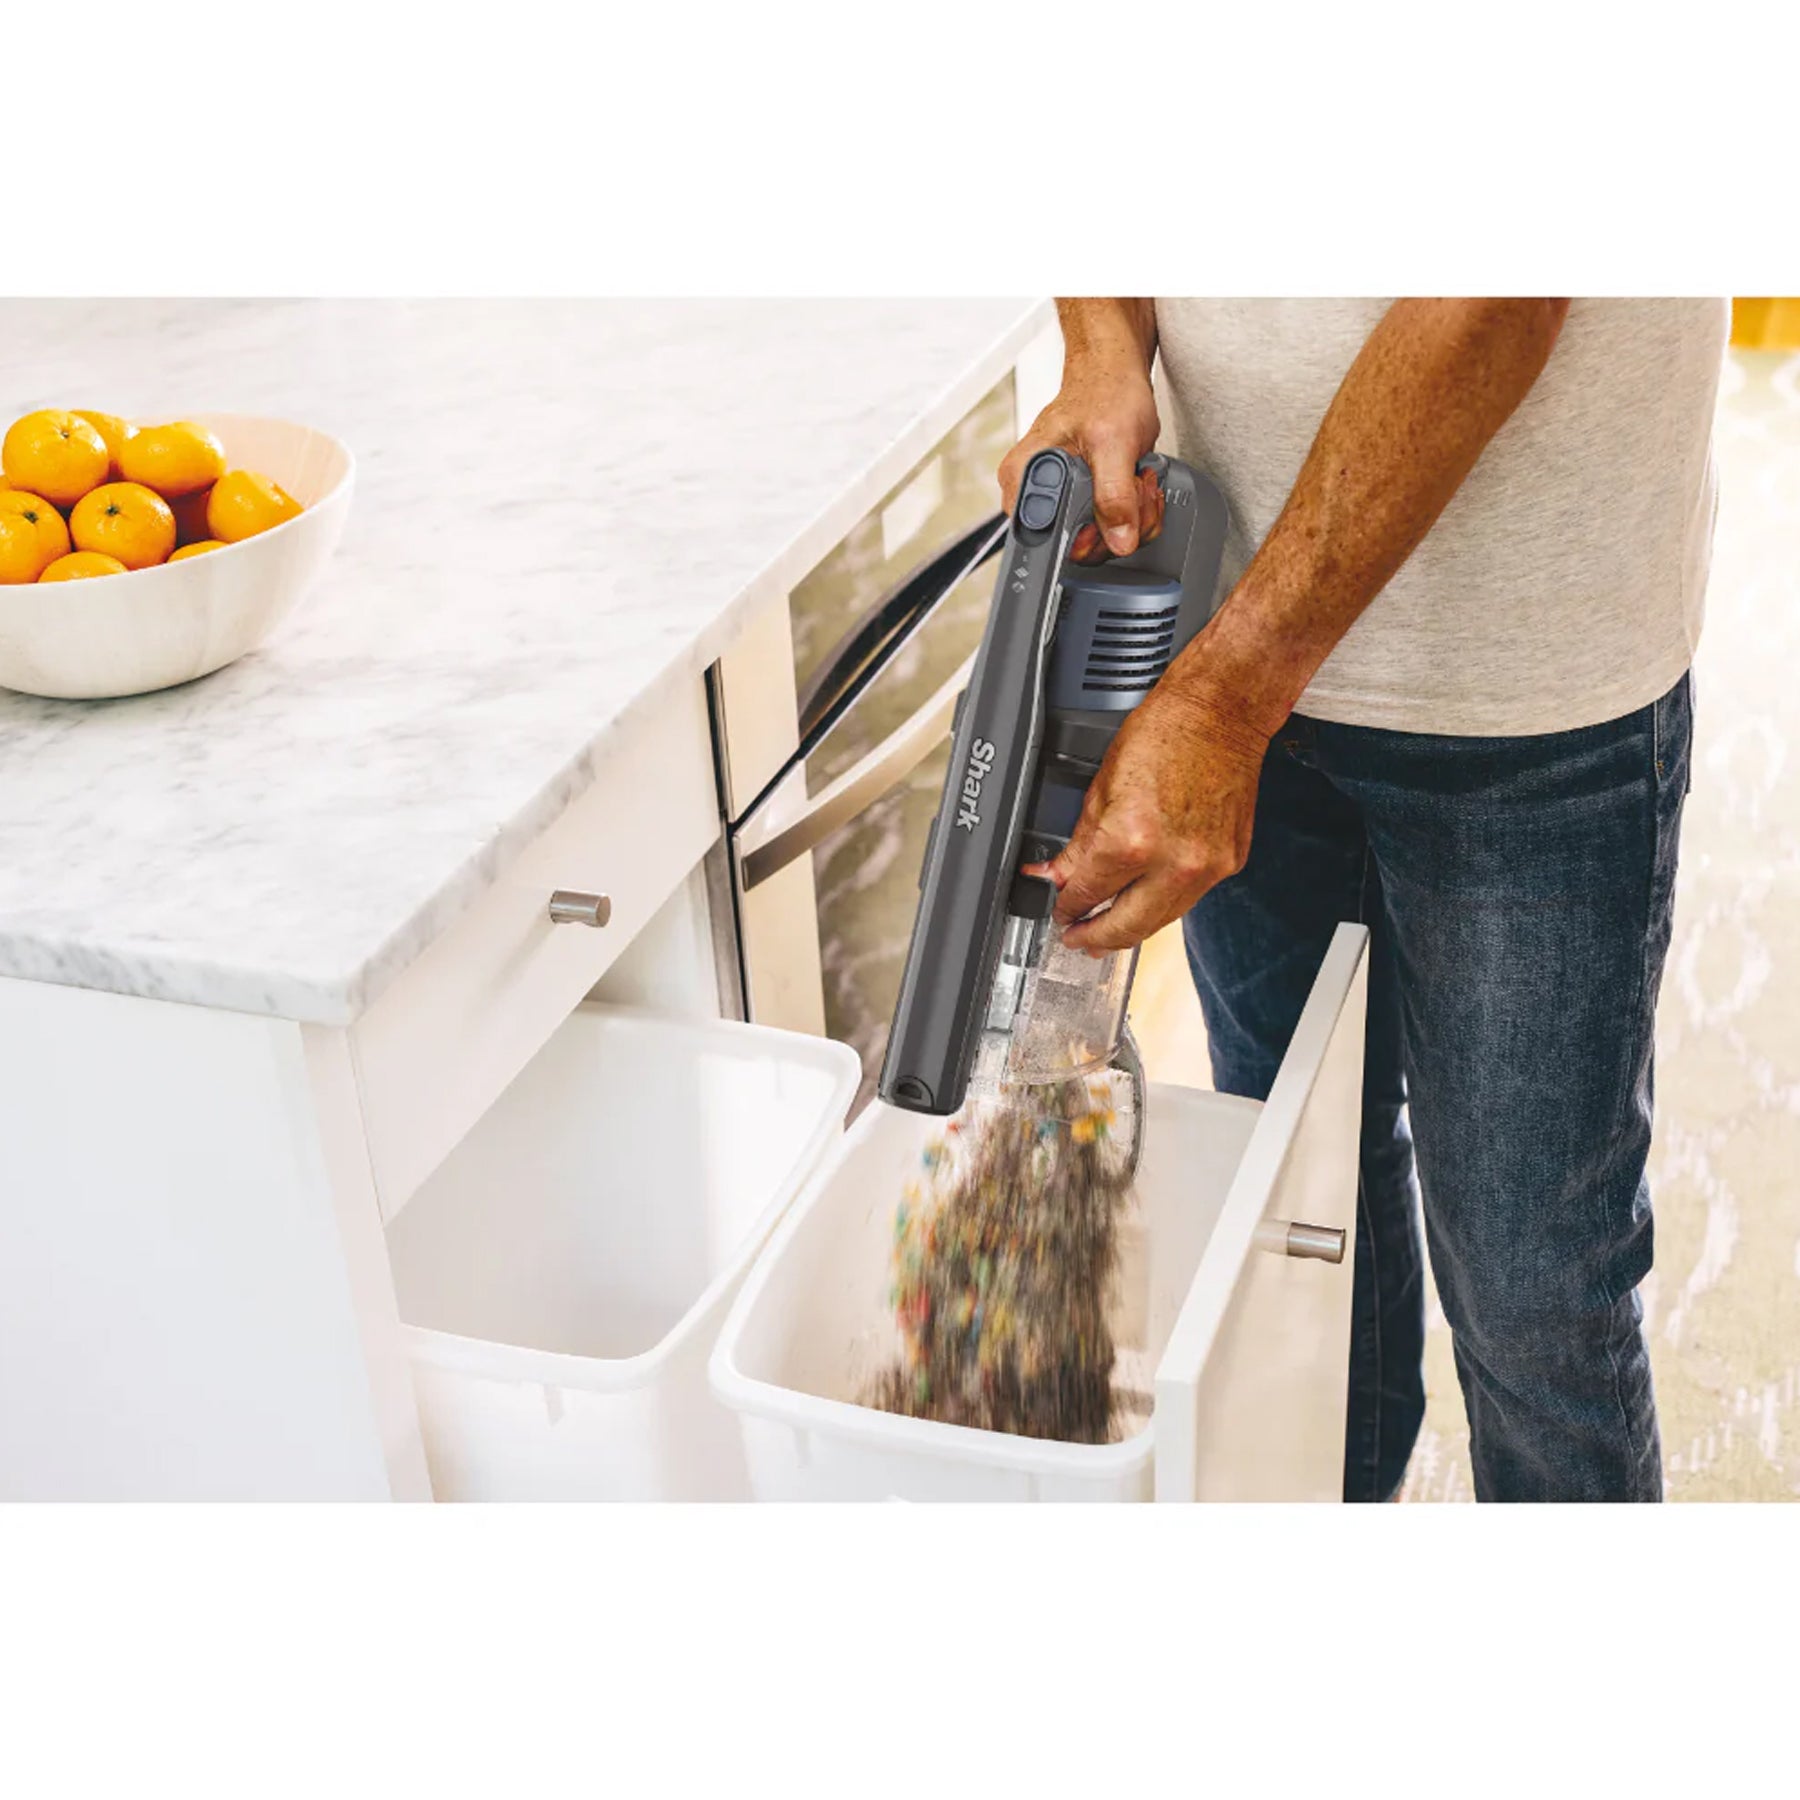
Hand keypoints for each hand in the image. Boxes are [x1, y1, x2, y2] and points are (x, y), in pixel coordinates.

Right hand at [998, 364, 1163, 563]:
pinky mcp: (1082, 499)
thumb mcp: (1113, 444)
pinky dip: (1134, 510)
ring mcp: (1060, 498)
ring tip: (1137, 477)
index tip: (1113, 515)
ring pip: (1101, 540)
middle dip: (1119, 523)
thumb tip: (1118, 538)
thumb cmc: (1104, 392)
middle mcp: (1035, 492)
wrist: (1115, 374)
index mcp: (1024, 478)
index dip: (1086, 539)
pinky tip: (1136, 482)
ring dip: (1134, 514)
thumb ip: (1114, 495)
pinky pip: (1111, 526)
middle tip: (1133, 485)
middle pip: (1078, 547)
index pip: (1046, 542)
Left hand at [1025, 681, 1270, 954]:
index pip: (1087, 895)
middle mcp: (1173, 863)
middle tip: (1077, 940)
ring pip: (1159, 921)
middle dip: (1095, 939)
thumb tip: (1056, 875)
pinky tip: (1146, 900)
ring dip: (1130, 929)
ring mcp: (1206, 868)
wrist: (1222, 712)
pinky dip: (1162, 903)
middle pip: (1126, 927)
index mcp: (1131, 841)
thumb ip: (1078, 843)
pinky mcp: (1229, 863)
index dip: (1066, 908)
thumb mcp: (1101, 786)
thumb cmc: (1166, 732)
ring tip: (1107, 930)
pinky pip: (1188, 898)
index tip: (1060, 911)